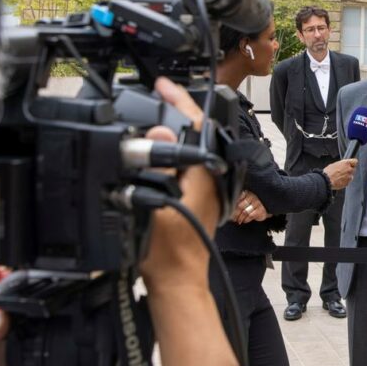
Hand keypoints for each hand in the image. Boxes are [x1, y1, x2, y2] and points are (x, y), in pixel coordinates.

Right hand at [139, 78, 219, 292]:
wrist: (177, 280)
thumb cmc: (167, 253)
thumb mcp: (155, 205)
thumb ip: (159, 168)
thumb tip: (161, 134)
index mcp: (204, 174)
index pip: (196, 125)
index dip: (179, 101)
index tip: (163, 85)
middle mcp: (211, 178)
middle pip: (197, 134)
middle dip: (178, 111)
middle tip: (157, 93)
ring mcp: (207, 188)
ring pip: (195, 148)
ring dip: (177, 130)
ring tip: (158, 112)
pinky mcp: (200, 198)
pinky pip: (190, 163)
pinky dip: (177, 149)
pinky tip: (161, 148)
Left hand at [231, 190, 268, 223]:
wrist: (267, 207)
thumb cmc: (254, 204)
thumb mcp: (246, 200)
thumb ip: (238, 202)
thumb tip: (229, 210)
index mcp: (247, 192)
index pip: (237, 199)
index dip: (232, 206)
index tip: (229, 212)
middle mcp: (252, 196)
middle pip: (239, 206)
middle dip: (235, 214)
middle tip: (233, 218)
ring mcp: (257, 203)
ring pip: (245, 212)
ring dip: (240, 218)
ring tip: (238, 221)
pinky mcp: (261, 210)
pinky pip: (251, 215)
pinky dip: (246, 219)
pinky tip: (244, 221)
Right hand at [323, 159, 357, 189]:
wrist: (326, 180)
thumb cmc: (328, 172)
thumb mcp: (335, 164)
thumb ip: (342, 164)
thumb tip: (343, 165)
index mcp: (346, 163)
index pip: (355, 161)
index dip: (352, 163)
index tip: (351, 165)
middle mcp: (349, 169)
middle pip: (353, 169)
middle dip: (349, 170)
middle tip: (343, 172)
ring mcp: (349, 177)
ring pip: (351, 176)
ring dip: (347, 176)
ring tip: (340, 177)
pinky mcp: (347, 183)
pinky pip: (348, 181)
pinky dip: (345, 181)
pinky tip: (339, 181)